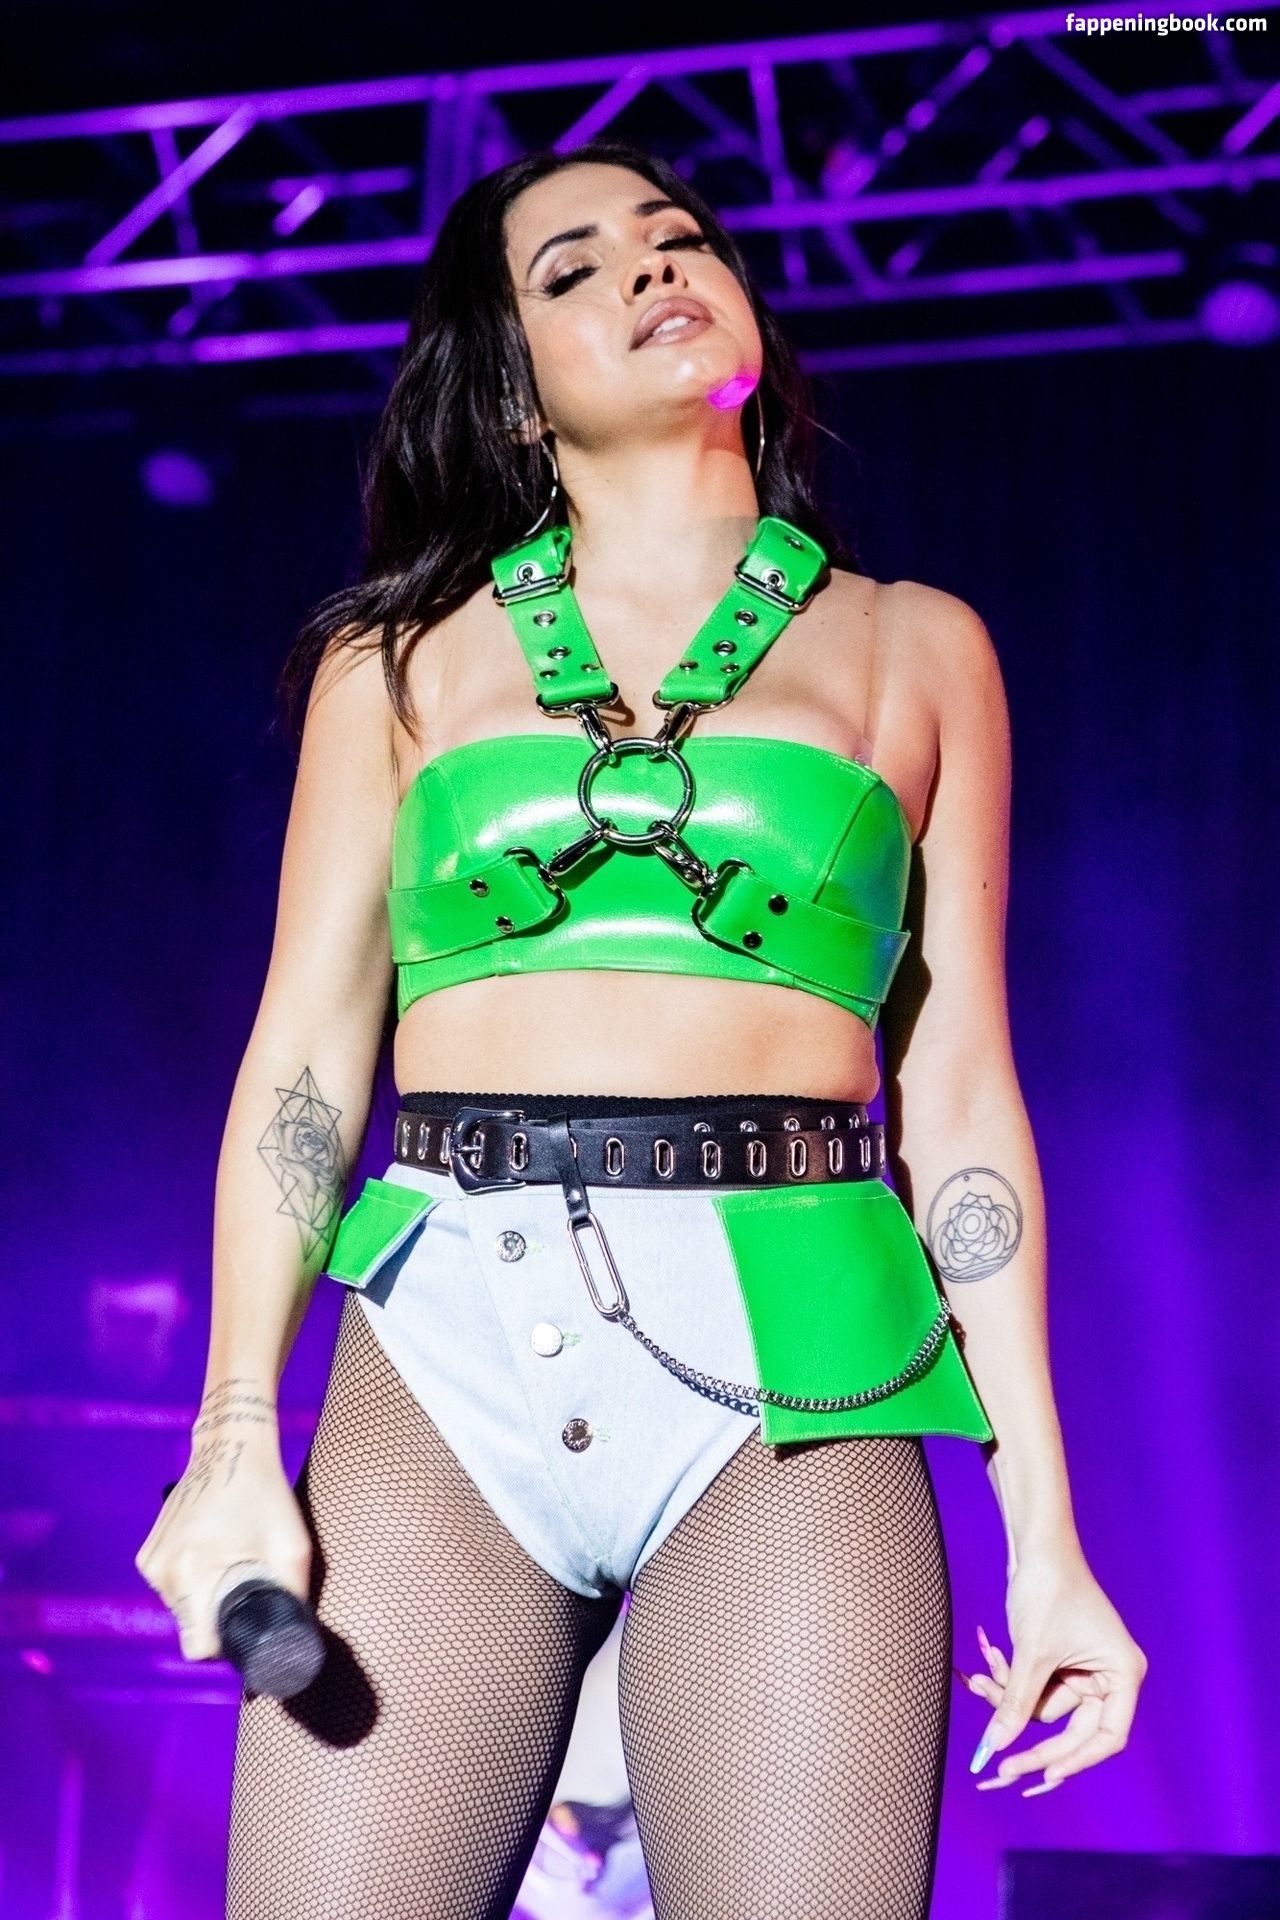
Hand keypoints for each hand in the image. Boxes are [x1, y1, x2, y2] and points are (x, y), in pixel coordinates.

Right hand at [134, 1435, 311, 1663]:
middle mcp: (163, 1572)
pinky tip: (213, 1551)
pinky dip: (192, 1578)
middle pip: (192, 1627)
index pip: (199, 1647)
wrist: (230, 1446)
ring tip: (231, 1560)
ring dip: (205, 1595)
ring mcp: (151, 1561)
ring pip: (182, 1607)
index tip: (246, 1625)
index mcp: (192, 1574)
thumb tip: (295, 1637)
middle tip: (246, 1582)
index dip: (227, 1646)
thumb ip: (293, 1597)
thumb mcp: (292, 1546)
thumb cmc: (265, 1493)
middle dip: (219, 1616)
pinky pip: (172, 1585)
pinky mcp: (148, 1552)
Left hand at [957, 1553, 1147, 1795]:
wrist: (1034, 1544)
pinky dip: (1009, 1681)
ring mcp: (1084, 1668)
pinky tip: (984, 1664)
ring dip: (1010, 1697)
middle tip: (998, 1767)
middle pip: (1071, 1729)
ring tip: (979, 1679)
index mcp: (1122, 1674)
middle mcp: (1109, 1676)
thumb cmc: (1047, 1589)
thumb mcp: (1032, 1653)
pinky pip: (1034, 1687)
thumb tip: (995, 1749)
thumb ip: (1017, 1704)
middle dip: (1030, 1737)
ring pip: (1044, 1707)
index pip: (1107, 1738)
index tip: (1041, 1775)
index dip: (1075, 1760)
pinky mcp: (1059, 1659)